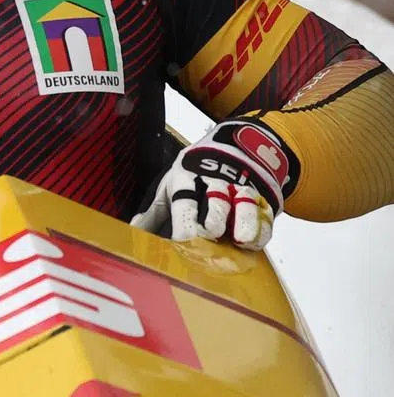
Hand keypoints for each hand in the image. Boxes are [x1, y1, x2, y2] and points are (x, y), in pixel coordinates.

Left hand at [132, 119, 297, 249]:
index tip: (182, 247)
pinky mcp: (261, 199)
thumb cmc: (193, 176)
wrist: (230, 150)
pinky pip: (264, 217)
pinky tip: (252, 241)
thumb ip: (154, 213)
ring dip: (242, 223)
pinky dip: (260, 230)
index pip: (184, 206)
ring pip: (244, 206)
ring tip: (239, 239)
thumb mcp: (170, 188)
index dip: (184, 228)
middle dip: (213, 224)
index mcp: (186, 182)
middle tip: (210, 242)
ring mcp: (239, 190)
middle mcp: (214, 185)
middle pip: (215, 205)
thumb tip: (133, 232)